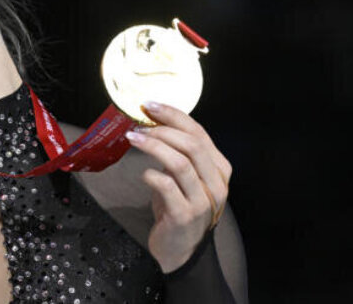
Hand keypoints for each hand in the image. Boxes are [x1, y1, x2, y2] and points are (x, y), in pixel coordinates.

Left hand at [124, 102, 231, 272]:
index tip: (150, 105)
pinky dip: (151, 174)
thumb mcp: (183, 176)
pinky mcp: (185, 215)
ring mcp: (203, 200)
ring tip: (132, 139)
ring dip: (153, 146)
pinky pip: (167, 186)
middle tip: (138, 123)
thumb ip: (178, 152)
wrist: (178, 248)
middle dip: (162, 128)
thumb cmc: (177, 206)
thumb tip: (152, 121)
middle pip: (192, 144)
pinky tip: (144, 173)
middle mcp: (217, 183)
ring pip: (180, 162)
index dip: (174, 115)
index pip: (199, 133)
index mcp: (219, 168)